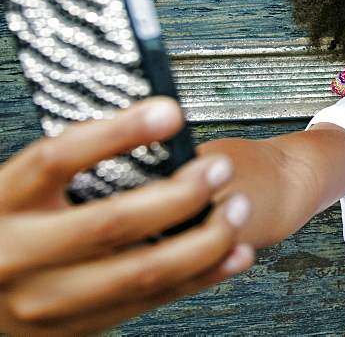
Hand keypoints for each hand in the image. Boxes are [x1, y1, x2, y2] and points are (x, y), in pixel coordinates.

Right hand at [0, 98, 253, 335]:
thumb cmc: (19, 224)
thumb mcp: (25, 192)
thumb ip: (75, 169)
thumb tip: (159, 123)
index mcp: (2, 201)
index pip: (58, 158)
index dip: (118, 132)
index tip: (171, 112)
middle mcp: (15, 255)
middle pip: (110, 222)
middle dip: (179, 194)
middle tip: (222, 169)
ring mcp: (45, 301)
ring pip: (140, 273)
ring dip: (204, 241)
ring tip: (239, 209)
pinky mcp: (77, 329)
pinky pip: (151, 302)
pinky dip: (202, 275)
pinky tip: (235, 252)